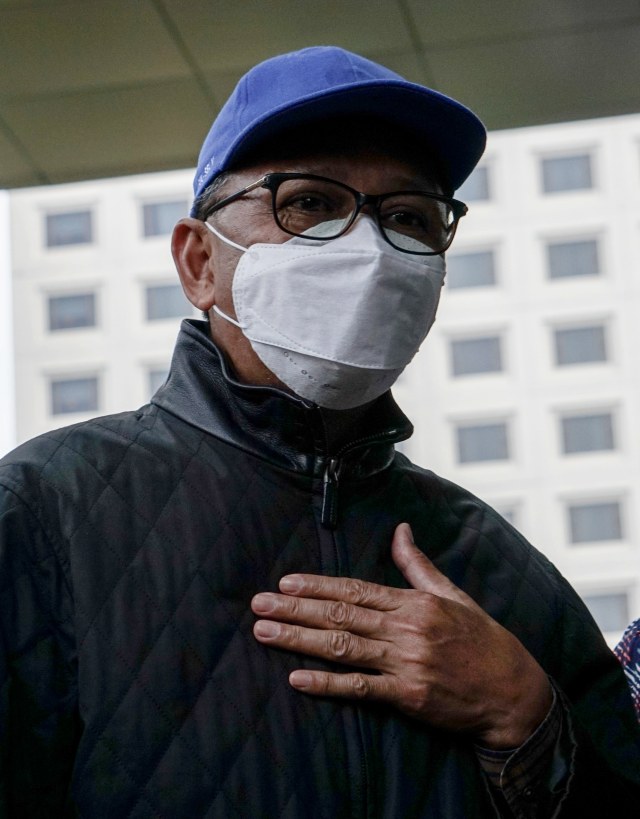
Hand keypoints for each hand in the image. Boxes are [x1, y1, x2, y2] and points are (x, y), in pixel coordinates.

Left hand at [251, 523, 551, 748]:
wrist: (512, 689)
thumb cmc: (480, 638)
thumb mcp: (451, 593)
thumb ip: (417, 564)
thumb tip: (400, 529)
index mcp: (414, 602)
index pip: (355, 589)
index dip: (318, 586)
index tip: (285, 582)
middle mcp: (406, 629)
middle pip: (341, 615)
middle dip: (295, 609)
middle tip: (259, 605)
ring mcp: (406, 663)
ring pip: (344, 648)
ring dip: (300, 640)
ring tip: (265, 633)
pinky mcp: (409, 696)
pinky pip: (361, 689)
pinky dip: (328, 685)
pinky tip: (298, 679)